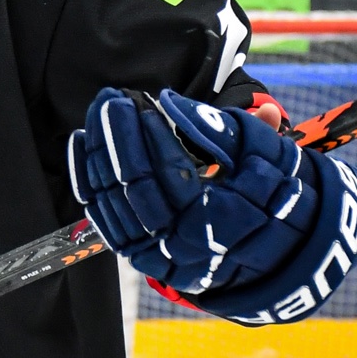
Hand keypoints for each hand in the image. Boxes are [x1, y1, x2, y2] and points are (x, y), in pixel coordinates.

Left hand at [69, 88, 318, 295]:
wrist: (274, 251)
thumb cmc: (272, 194)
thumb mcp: (265, 156)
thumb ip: (223, 129)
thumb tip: (173, 103)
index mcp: (221, 223)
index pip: (175, 175)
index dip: (156, 136)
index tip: (147, 101)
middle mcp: (184, 247)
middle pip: (137, 189)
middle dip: (119, 139)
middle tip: (111, 100)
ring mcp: (158, 257)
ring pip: (115, 204)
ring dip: (100, 154)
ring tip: (99, 113)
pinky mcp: (140, 257)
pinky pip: (103, 218)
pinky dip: (88, 180)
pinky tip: (83, 143)